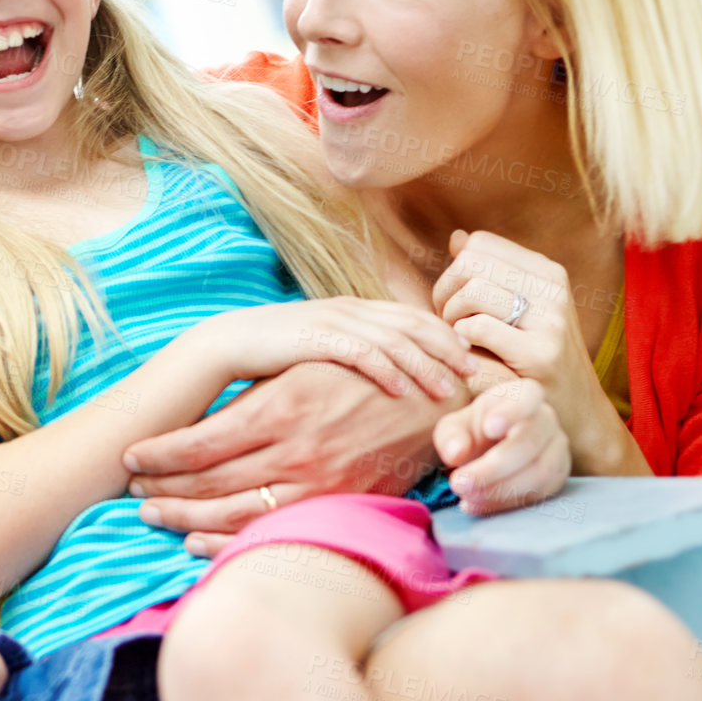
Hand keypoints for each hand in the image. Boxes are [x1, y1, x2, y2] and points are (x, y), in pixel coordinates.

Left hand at [124, 362, 459, 555]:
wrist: (434, 403)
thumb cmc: (356, 375)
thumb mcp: (300, 370)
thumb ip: (251, 399)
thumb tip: (194, 424)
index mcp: (280, 406)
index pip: (200, 441)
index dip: (159, 454)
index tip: (131, 457)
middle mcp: (295, 450)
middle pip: (210, 482)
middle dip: (162, 488)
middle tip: (130, 492)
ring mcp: (318, 484)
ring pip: (234, 514)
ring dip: (184, 518)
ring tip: (152, 514)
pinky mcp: (336, 506)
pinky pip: (271, 534)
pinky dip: (227, 542)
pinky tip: (196, 542)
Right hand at [200, 298, 474, 399]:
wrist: (226, 344)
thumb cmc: (272, 352)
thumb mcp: (319, 347)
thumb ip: (350, 351)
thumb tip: (380, 375)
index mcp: (352, 308)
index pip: (410, 316)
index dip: (443, 336)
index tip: (468, 359)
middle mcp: (349, 308)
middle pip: (412, 324)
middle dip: (447, 347)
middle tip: (475, 373)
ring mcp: (334, 320)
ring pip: (395, 339)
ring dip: (426, 364)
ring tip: (449, 388)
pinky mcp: (317, 338)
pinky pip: (363, 354)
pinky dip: (389, 371)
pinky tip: (406, 392)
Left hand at [433, 229, 621, 463]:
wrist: (575, 411)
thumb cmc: (533, 358)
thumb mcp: (519, 309)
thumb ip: (489, 275)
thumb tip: (457, 238)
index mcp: (547, 272)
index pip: (478, 244)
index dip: (455, 269)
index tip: (456, 299)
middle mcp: (553, 289)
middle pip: (470, 264)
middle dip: (445, 292)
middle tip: (449, 321)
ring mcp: (550, 320)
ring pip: (472, 292)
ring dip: (451, 317)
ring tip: (459, 338)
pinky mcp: (541, 353)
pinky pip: (478, 328)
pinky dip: (461, 339)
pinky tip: (469, 353)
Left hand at [433, 378, 570, 514]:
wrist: (490, 451)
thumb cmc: (473, 431)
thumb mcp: (454, 427)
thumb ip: (451, 436)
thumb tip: (456, 454)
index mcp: (524, 396)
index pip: (528, 397)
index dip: (511, 412)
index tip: (488, 428)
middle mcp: (547, 420)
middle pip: (528, 444)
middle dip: (492, 468)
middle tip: (458, 483)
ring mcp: (557, 449)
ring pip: (538, 473)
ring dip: (499, 490)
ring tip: (465, 496)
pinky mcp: (557, 477)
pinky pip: (538, 493)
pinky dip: (506, 502)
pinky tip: (478, 504)